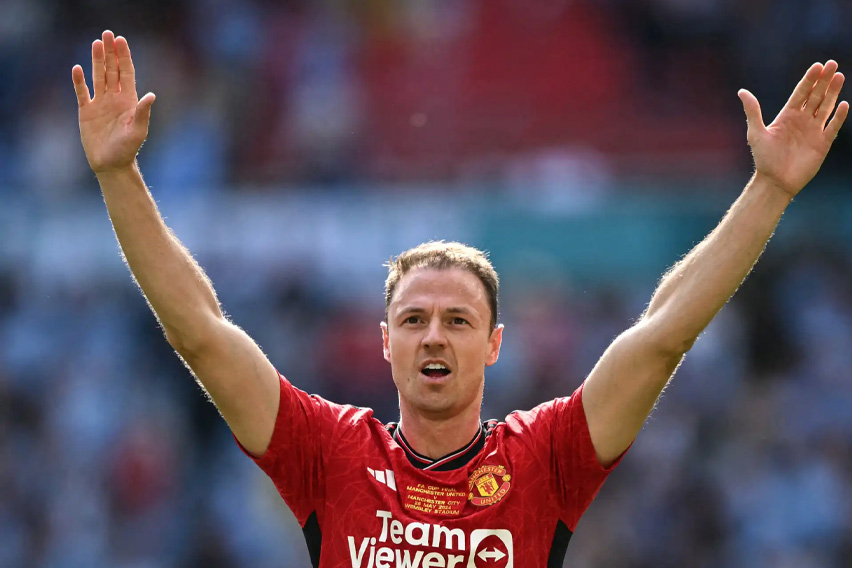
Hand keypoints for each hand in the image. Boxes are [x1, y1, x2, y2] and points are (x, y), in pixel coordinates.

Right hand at [72, 31, 155, 174]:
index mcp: (129, 101)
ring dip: (96, 60)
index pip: (126, 73)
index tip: (121, 40)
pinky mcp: (86, 112)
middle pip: (112, 70)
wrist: (111, 164)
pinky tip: (78, 68)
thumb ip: (143, 112)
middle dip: (110, 53)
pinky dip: (80, 81)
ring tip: (96, 43)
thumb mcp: (138, 131)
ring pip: (98, 77)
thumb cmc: (128, 149)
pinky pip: (82, 93)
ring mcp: (100, 104)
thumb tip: (151, 95)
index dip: (124, 57)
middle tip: (107, 34)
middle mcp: (114, 99)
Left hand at [739, 61, 847, 197]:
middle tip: (832, 64)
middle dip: (824, 80)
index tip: (818, 66)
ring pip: (826, 107)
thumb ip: (753, 111)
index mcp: (787, 116)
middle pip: (815, 96)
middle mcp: (802, 121)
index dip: (809, 79)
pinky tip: (843, 104)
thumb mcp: (756, 132)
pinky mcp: (822, 143)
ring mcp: (813, 131)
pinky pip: (832, 127)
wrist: (775, 181)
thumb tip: (741, 91)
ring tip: (840, 76)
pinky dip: (838, 116)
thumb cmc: (764, 158)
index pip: (801, 93)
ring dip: (833, 92)